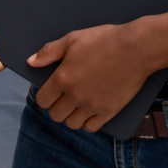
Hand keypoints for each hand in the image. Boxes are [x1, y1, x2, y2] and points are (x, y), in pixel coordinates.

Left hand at [29, 23, 155, 131]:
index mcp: (63, 78)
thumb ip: (49, 52)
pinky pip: (92, 127)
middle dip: (56, 107)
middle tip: (62, 99)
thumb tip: (31, 62)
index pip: (43, 100)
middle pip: (56, 115)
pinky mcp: (109, 111)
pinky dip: (88, 122)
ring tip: (76, 105)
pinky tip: (90, 111)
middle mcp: (75, 95)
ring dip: (71, 116)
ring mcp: (93, 105)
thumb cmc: (104, 40)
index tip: (49, 94)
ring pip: (72, 124)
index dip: (44, 97)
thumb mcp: (72, 39)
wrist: (136, 48)